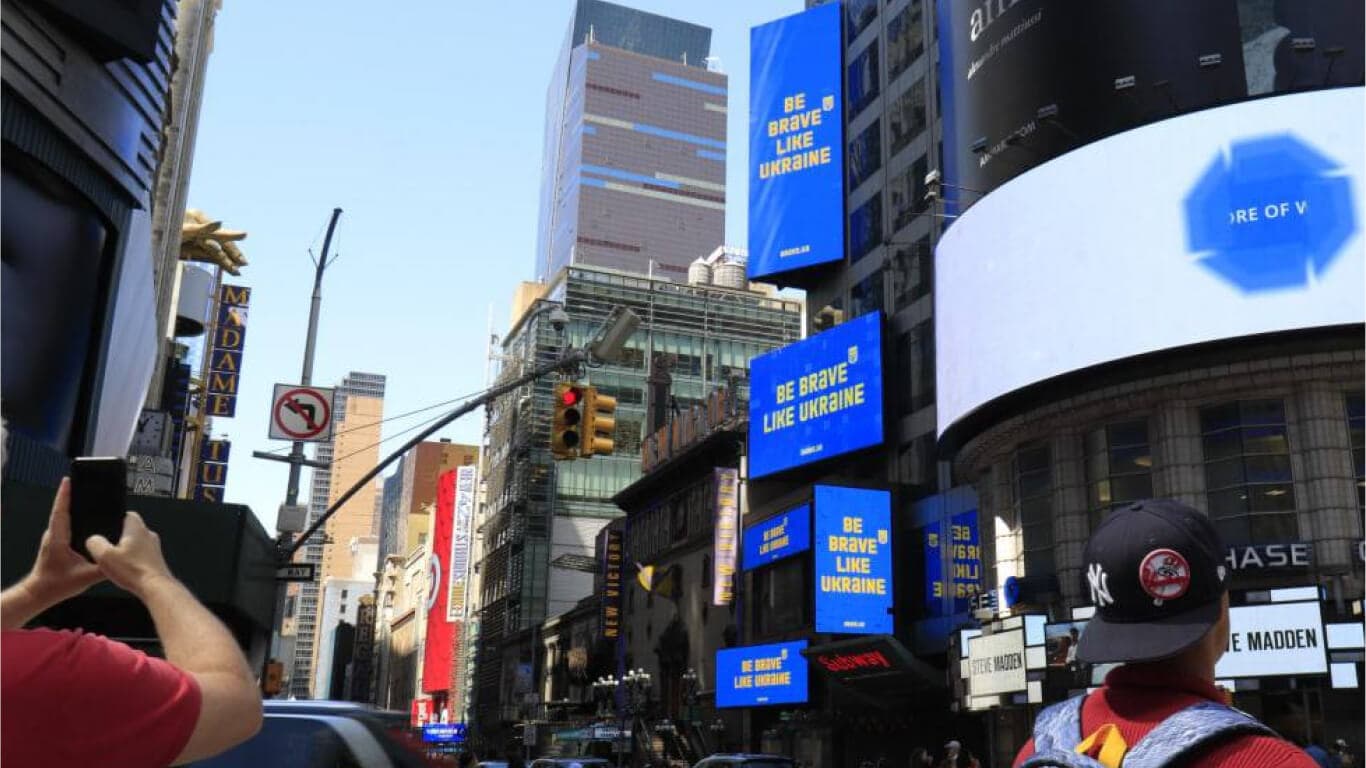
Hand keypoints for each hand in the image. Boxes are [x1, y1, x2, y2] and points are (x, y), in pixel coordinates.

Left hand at [21, 478, 104, 605]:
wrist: (39, 593)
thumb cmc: (57, 584)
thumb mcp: (86, 577)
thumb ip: (104, 567)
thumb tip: (120, 557)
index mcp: (58, 538)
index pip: (60, 512)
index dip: (64, 495)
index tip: (68, 480)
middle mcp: (54, 534)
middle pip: (62, 509)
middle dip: (71, 494)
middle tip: (83, 481)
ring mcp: (54, 537)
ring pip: (63, 516)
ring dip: (72, 504)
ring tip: (86, 494)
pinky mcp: (57, 542)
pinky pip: (65, 524)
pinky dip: (73, 515)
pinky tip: (85, 516)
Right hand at [87, 511, 174, 596]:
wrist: (155, 587)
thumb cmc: (134, 571)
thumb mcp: (104, 555)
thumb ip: (95, 543)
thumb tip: (92, 539)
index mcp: (137, 528)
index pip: (128, 514)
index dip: (116, 518)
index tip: (108, 526)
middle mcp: (149, 535)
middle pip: (132, 530)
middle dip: (120, 537)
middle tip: (109, 547)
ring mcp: (155, 548)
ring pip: (138, 543)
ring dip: (127, 550)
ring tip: (116, 561)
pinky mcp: (156, 560)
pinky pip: (142, 556)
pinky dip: (134, 560)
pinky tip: (126, 570)